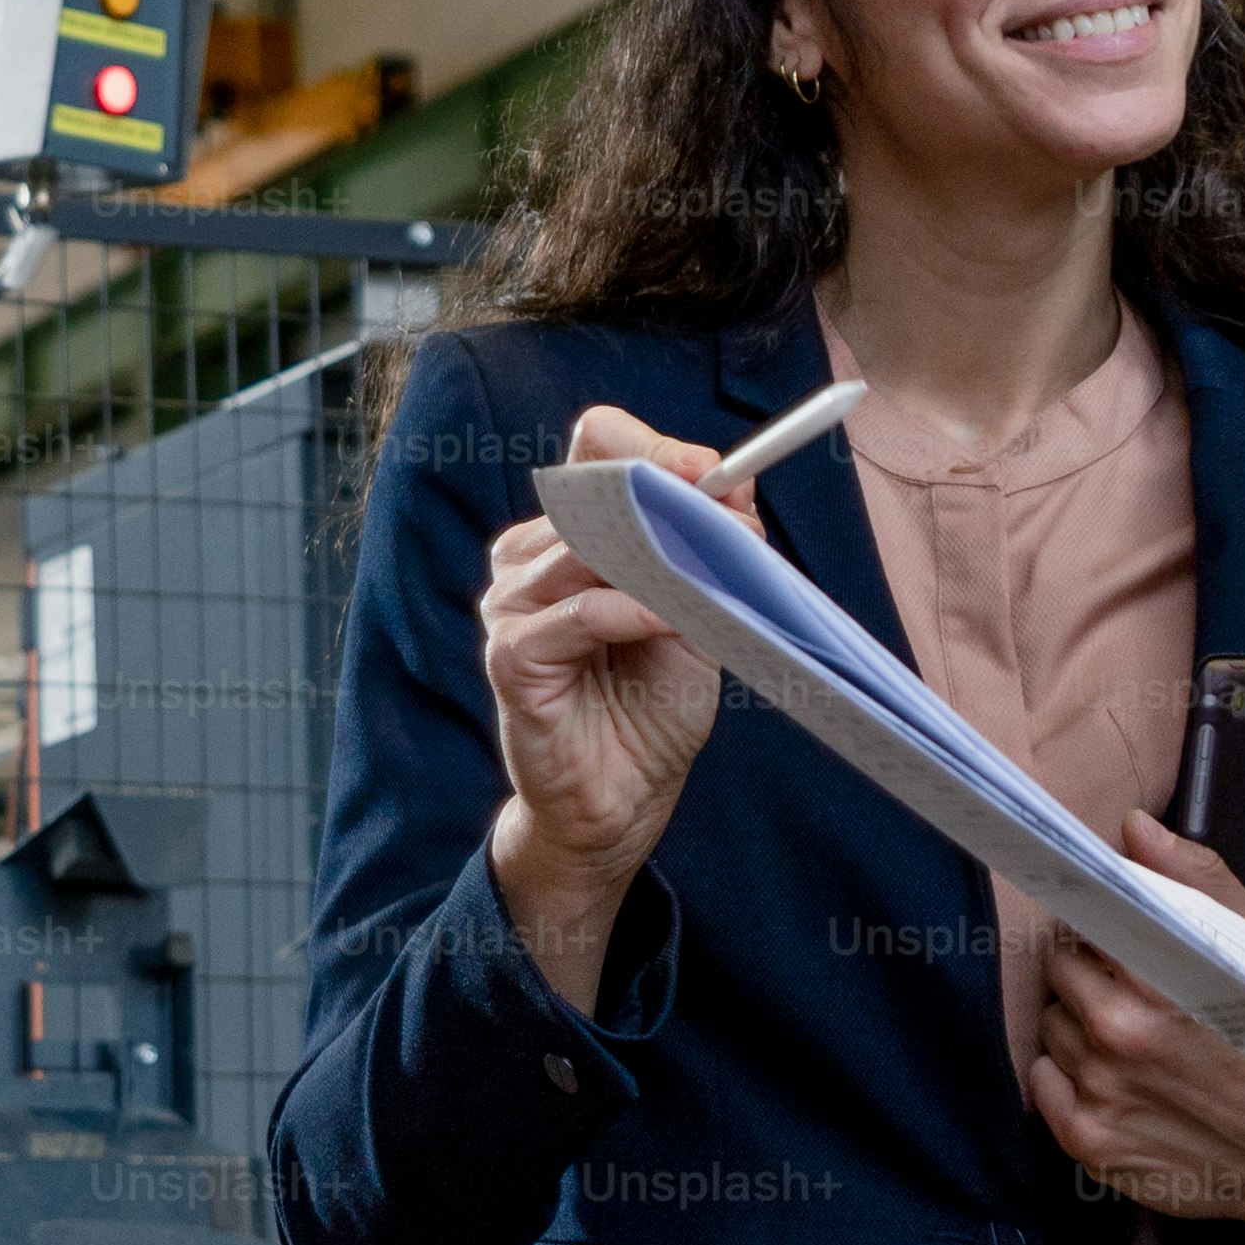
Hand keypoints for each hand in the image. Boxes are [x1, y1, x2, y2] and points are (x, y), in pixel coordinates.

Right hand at [475, 407, 724, 1011]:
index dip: (653, 446)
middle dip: (668, 499)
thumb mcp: (697, 610)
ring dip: (658, 559)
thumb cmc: (653, 704)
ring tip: (706, 581)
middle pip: (591, 486)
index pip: (597, 446)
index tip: (711, 470)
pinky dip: (631, 611)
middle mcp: (528, 556)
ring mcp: (510, 604)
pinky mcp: (510, 657)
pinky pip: (576, 614)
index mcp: (568, 532)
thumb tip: (735, 484)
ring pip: (583, 546)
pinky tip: (667, 620)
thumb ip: (705, 548)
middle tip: (726, 520)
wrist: (624, 799)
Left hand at [1028, 815, 1244, 1240]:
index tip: (1107, 930)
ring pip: (1053, 1025)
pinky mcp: (1091, 1141)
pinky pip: (1043, 1082)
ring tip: (1137, 1041)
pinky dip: (1068, 1076)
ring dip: (1079, 1025)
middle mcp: (1120, 1031)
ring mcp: (1102, 1089)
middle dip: (1089, 974)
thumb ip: (1193, 882)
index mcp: (1161, 974)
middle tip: (1136, 994)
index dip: (1097, 924)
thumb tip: (1132, 827)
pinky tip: (1118, 1080)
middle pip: (1060, 972)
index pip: (1083, 922)